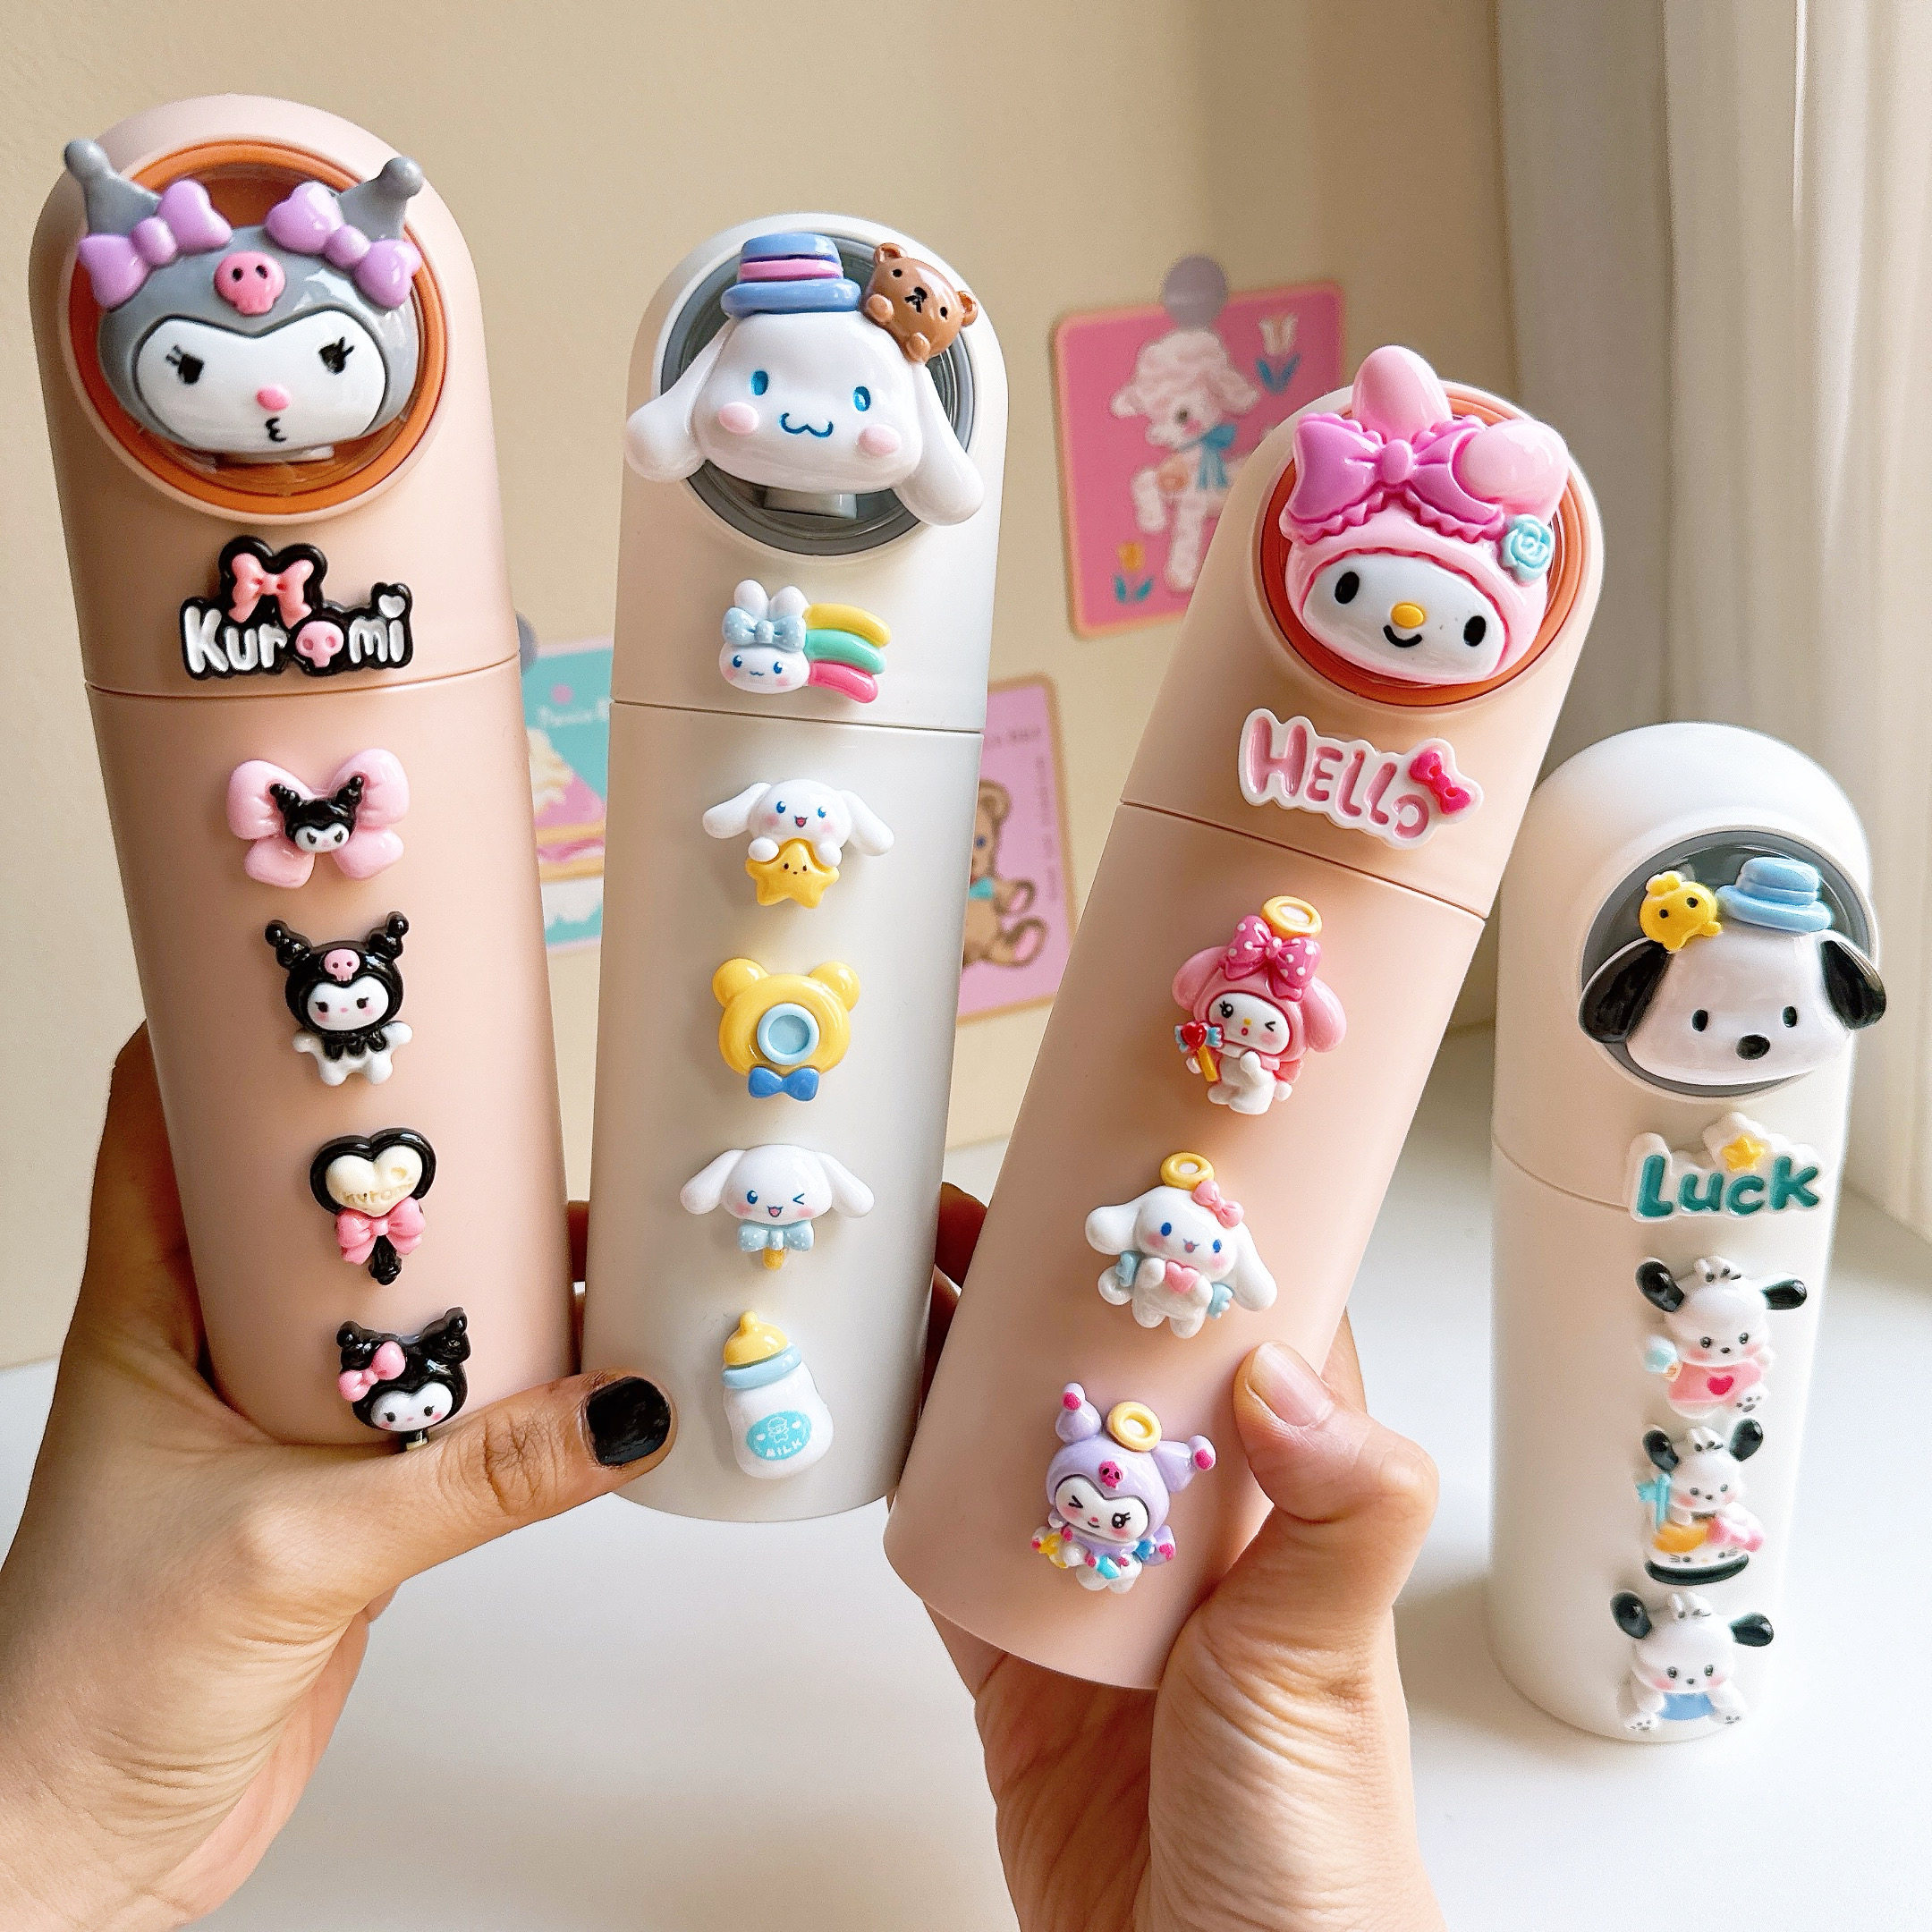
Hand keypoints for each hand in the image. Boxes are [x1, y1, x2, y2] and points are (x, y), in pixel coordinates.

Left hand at [0, 1032, 672, 1929]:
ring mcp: (286, 1419)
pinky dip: (515, 1379)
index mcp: (150, 1306)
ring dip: (480, 1266)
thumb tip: (616, 1408)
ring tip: (582, 1216)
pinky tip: (586, 1363)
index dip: (235, 1028)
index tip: (327, 958)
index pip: (169, 1119)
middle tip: (503, 1078)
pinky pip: (446, 1406)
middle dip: (405, 1137)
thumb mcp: (291, 1550)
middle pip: (313, 1194)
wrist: (87, 1850)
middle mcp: (217, 1343)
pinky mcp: (348, 1498)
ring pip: (396, 1301)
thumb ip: (467, 1482)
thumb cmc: (89, 1689)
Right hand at [926, 1186, 1443, 1931]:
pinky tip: (880, 1424)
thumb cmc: (1313, 1849)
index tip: (1140, 1164)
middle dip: (1055, 1291)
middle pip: (1112, 1374)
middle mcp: (1187, 1536)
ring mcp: (1093, 1594)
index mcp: (1278, 1507)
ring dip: (972, 1370)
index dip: (1199, 1248)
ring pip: (1020, 1444)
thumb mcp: (1323, 1661)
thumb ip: (1330, 1515)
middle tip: (986, 1208)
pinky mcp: (1015, 1660)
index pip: (1243, 1338)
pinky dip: (914, 1487)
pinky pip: (952, 1547)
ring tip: (916, 1284)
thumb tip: (1279, 1373)